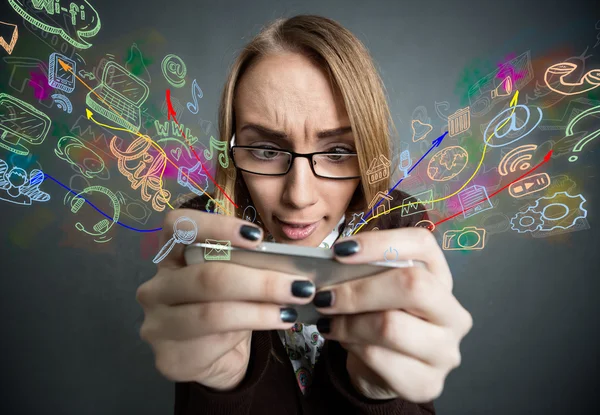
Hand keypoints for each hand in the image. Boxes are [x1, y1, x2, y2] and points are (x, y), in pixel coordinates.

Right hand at [136, 209, 315, 390]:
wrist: (212, 357)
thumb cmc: (226, 305)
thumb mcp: (236, 279)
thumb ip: (249, 265)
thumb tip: (291, 265)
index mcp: (170, 256)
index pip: (178, 226)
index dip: (216, 226)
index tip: (257, 237)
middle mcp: (156, 288)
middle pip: (207, 277)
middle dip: (260, 281)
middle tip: (299, 285)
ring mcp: (156, 325)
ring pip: (213, 313)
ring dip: (261, 311)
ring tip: (292, 309)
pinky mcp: (168, 358)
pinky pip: (215, 341)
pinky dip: (252, 331)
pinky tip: (277, 324)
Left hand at [313, 228, 472, 402]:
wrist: (383, 370)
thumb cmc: (377, 316)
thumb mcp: (373, 289)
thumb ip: (361, 272)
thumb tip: (329, 264)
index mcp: (441, 276)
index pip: (422, 243)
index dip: (380, 243)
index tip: (340, 252)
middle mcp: (452, 313)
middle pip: (412, 285)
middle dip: (358, 290)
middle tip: (324, 296)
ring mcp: (445, 351)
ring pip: (390, 326)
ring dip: (348, 322)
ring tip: (329, 320)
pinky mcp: (427, 383)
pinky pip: (379, 358)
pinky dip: (351, 346)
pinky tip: (341, 340)